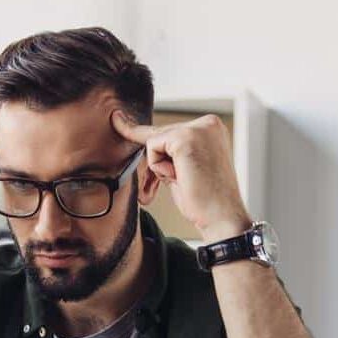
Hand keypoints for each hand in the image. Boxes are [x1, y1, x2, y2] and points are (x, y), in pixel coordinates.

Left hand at [111, 110, 251, 240]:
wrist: (222, 218)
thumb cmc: (206, 202)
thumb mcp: (188, 170)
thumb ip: (173, 155)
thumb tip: (149, 147)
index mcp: (212, 129)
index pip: (171, 131)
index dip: (141, 131)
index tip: (116, 119)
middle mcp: (208, 123)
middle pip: (161, 135)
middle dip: (158, 163)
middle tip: (179, 182)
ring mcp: (198, 128)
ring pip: (155, 141)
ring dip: (162, 168)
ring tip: (186, 181)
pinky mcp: (185, 137)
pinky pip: (152, 147)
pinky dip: (159, 168)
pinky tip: (180, 177)